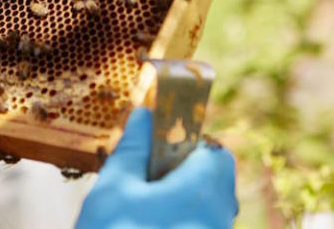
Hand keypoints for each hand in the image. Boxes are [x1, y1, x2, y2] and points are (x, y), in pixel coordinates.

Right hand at [76, 107, 237, 228]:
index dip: (186, 147)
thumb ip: (134, 148)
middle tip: (144, 186)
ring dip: (179, 205)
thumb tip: (145, 116)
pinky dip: (178, 226)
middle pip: (213, 183)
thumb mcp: (114, 188)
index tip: (157, 153)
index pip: (214, 152)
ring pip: (205, 212)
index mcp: (204, 191)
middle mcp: (219, 220)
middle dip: (181, 178)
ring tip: (138, 215)